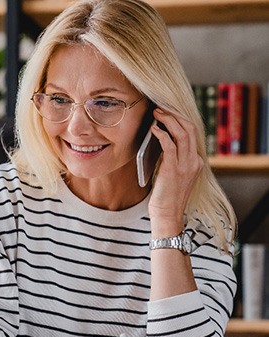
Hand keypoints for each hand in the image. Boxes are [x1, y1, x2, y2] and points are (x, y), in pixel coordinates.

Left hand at [148, 108, 202, 233]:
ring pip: (182, 133)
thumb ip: (172, 159)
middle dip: (175, 115)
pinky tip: (153, 129)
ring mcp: (186, 165)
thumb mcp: (173, 174)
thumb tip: (161, 140)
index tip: (168, 111)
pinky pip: (169, 144)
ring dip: (168, 120)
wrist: (167, 215)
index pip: (192, 133)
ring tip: (157, 113)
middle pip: (189, 128)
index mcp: (196, 162)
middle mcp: (194, 161)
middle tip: (161, 107)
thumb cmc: (165, 196)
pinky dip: (162, 133)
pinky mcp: (173, 168)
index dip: (180, 120)